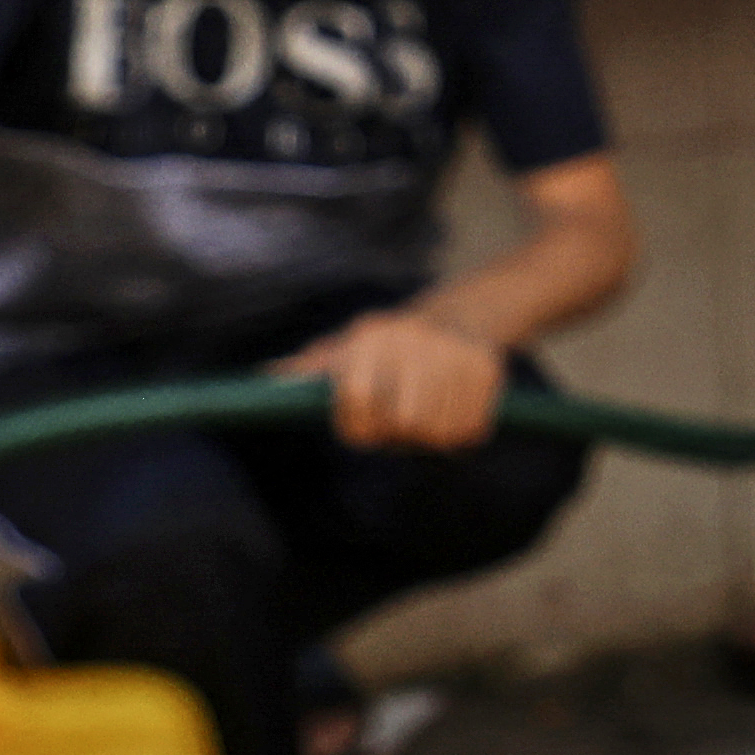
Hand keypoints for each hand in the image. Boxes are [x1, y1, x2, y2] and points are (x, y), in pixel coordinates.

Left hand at [282, 307, 507, 448]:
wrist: (456, 319)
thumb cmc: (386, 351)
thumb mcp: (343, 353)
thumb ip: (307, 370)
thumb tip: (268, 376)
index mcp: (369, 335)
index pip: (358, 398)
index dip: (361, 424)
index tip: (368, 423)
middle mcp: (411, 338)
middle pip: (404, 420)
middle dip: (401, 432)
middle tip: (403, 420)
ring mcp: (452, 351)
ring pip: (439, 430)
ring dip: (433, 435)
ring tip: (429, 412)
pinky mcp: (486, 367)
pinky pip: (471, 428)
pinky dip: (462, 431)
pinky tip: (454, 409)